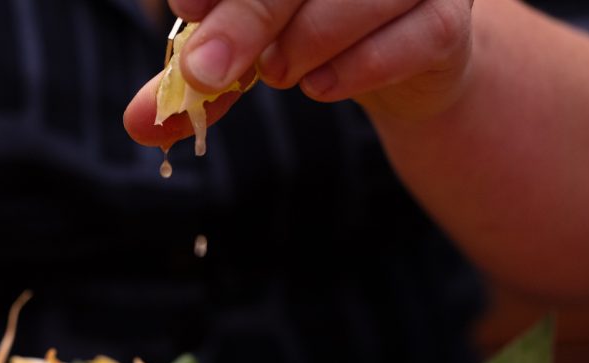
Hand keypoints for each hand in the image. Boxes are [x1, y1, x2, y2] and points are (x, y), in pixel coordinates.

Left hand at [125, 0, 474, 147]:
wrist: (407, 58)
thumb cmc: (316, 33)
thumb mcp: (246, 51)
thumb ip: (197, 79)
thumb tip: (137, 124)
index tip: (186, 10)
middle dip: (248, 19)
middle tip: (209, 70)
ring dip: (303, 45)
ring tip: (279, 73)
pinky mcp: (451, 16)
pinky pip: (409, 40)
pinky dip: (355, 71)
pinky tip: (321, 86)